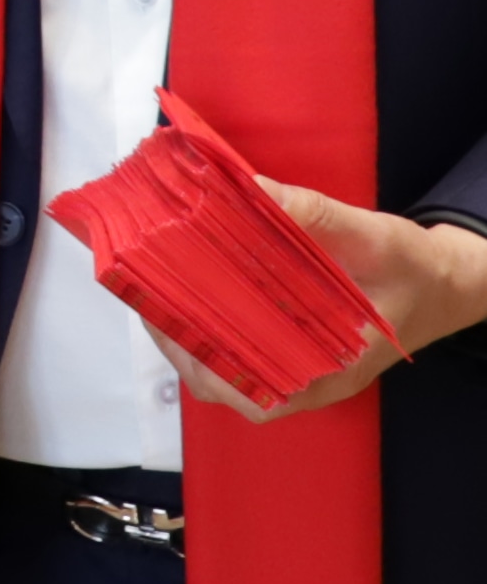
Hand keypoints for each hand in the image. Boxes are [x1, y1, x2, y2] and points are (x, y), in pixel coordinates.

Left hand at [147, 187, 486, 420]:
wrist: (442, 281)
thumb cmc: (413, 270)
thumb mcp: (374, 237)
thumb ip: (315, 216)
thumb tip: (250, 188)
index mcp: (329, 374)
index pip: (251, 394)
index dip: (200, 362)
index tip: (164, 320)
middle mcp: (303, 379)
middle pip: (222, 376)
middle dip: (176, 333)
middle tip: (142, 280)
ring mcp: (292, 362)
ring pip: (222, 356)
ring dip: (184, 318)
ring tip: (152, 272)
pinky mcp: (284, 337)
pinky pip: (236, 333)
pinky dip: (207, 306)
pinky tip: (185, 268)